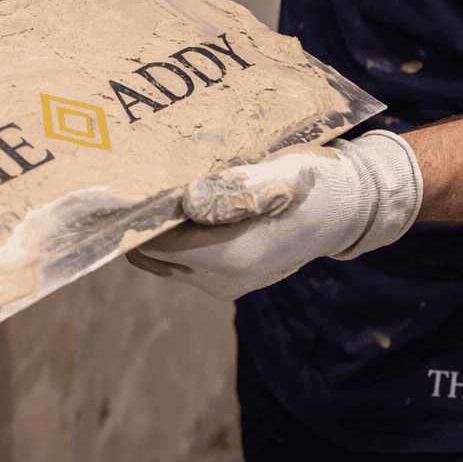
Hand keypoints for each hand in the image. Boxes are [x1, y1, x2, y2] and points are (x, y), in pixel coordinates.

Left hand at [127, 130, 421, 300]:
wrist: (350, 207)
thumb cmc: (312, 183)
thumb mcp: (275, 177)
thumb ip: (229, 191)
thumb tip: (184, 202)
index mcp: (229, 257)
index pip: (157, 242)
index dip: (133, 218)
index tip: (112, 191)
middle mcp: (224, 280)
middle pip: (157, 255)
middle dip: (138, 227)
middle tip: (118, 190)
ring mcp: (230, 284)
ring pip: (170, 260)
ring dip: (156, 233)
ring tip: (143, 196)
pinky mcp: (236, 278)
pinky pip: (189, 261)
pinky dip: (176, 240)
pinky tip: (175, 209)